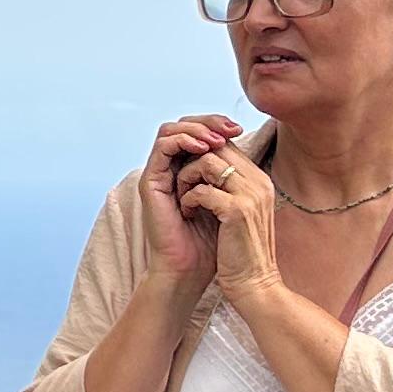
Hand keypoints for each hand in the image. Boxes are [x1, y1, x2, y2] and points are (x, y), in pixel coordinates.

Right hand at [138, 116, 240, 283]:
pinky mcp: (150, 182)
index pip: (198, 132)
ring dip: (196, 129)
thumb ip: (228, 172)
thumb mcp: (228, 198)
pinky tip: (203, 149)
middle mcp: (170, 169)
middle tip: (230, 128)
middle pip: (184, 125)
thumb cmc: (212, 242)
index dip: (217, 125)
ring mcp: (159, 175)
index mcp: (187, 171)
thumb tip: (242, 142)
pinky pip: (162, 147)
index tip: (239, 129)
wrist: (191, 270)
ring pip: (171, 130)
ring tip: (217, 139)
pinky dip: (182, 141)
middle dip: (208, 121)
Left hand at [179, 139, 283, 295]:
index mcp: (261, 181)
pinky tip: (187, 213)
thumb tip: (204, 163)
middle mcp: (260, 182)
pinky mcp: (237, 211)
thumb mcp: (238, 212)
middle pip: (217, 148)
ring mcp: (251, 195)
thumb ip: (229, 186)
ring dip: (187, 178)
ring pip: (208, 162)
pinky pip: (202, 189)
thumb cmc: (240, 253)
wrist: (253, 287)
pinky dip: (188, 199)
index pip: (227, 146)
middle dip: (191, 161)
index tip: (185, 174)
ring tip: (184, 198)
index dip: (200, 153)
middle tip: (181, 184)